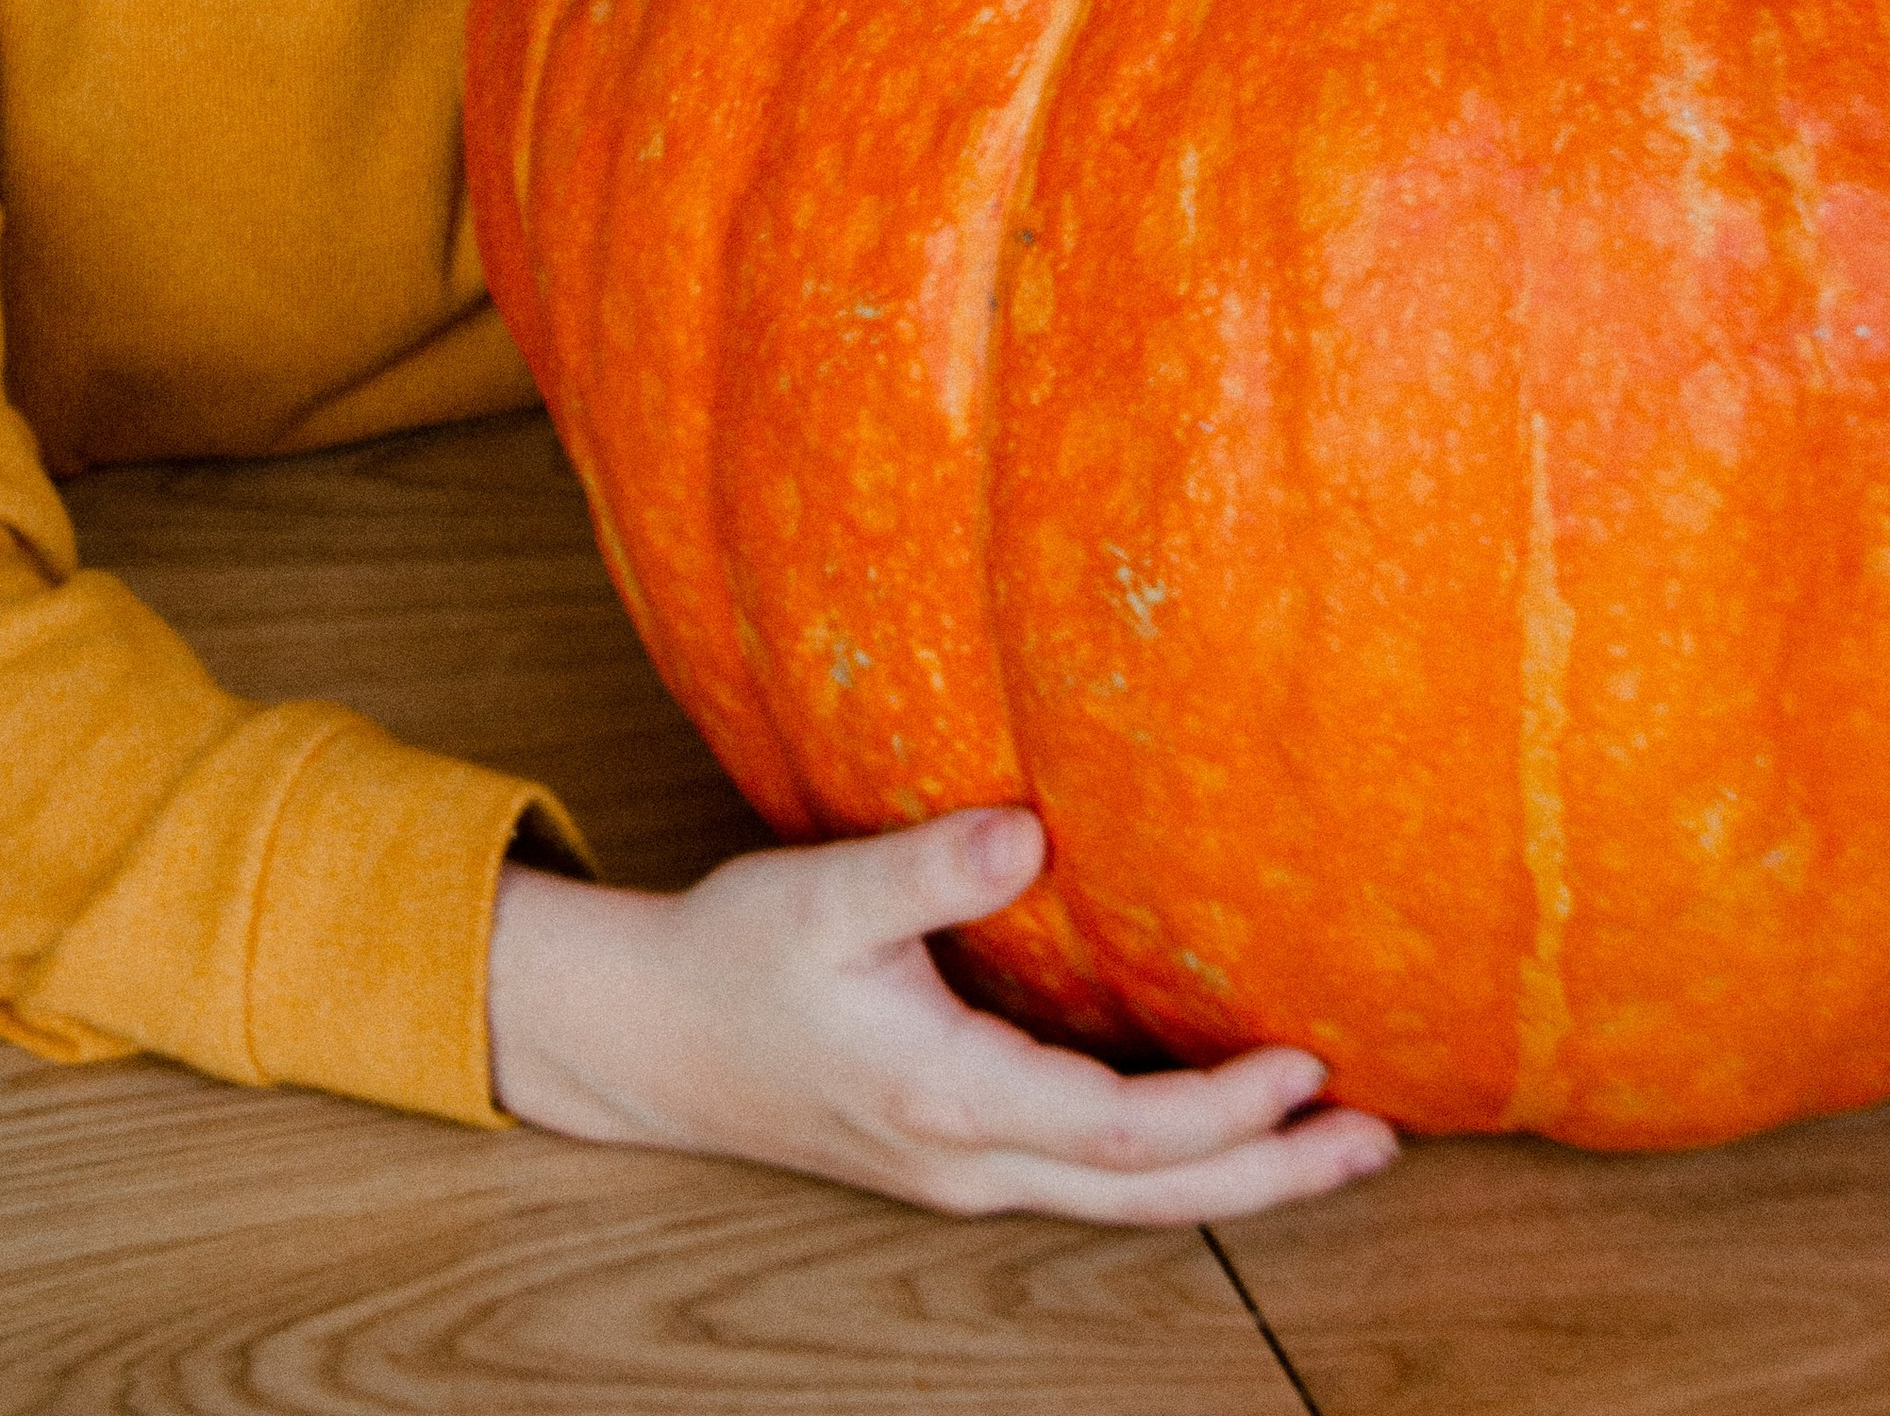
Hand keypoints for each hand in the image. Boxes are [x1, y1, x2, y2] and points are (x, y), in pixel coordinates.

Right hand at [488, 807, 1397, 1221]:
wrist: (649, 1042)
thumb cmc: (731, 960)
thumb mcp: (818, 898)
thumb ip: (927, 869)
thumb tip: (1028, 830)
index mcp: (949, 1096)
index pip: (1121, 1128)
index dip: (1225, 1110)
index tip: (1309, 1066)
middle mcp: (971, 1157)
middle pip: (1152, 1192)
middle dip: (1271, 1174)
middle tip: (1379, 1142)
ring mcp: (966, 1170)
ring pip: (1129, 1197)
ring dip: (1237, 1175)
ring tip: (1334, 1140)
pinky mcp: (957, 1152)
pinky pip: (1093, 1174)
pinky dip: (1174, 1159)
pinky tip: (1219, 1123)